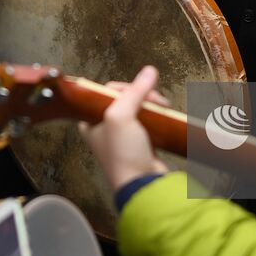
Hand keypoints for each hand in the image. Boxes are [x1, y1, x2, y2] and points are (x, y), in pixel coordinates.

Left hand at [81, 65, 168, 190]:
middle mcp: (104, 128)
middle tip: (156, 100)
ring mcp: (123, 137)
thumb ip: (134, 91)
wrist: (142, 184)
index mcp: (90, 121)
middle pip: (125, 99)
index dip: (125, 87)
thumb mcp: (121, 117)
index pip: (106, 92)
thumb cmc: (123, 154)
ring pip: (138, 109)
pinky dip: (157, 117)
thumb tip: (149, 71)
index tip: (140, 89)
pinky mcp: (140, 143)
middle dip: (142, 95)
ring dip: (152, 105)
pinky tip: (165, 116)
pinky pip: (148, 122)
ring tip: (163, 108)